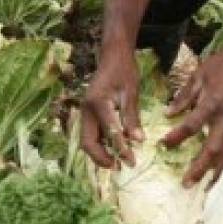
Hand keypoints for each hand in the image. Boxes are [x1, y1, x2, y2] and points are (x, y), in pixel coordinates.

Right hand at [81, 49, 143, 167]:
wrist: (112, 56)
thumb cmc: (124, 70)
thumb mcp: (131, 92)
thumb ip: (132, 117)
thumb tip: (138, 141)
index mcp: (98, 103)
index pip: (109, 132)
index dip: (120, 149)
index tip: (132, 162)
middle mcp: (86, 109)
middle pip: (87, 142)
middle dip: (101, 158)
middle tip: (118, 167)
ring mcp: (84, 112)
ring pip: (86, 140)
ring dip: (99, 154)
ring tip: (116, 163)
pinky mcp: (88, 113)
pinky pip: (90, 134)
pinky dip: (100, 145)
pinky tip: (113, 150)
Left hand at [161, 46, 222, 186]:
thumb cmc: (220, 67)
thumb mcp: (198, 76)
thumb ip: (183, 97)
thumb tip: (168, 114)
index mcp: (211, 103)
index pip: (192, 125)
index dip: (177, 137)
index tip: (163, 144)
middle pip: (213, 149)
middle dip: (200, 168)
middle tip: (186, 183)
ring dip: (214, 172)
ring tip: (203, 188)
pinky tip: (215, 173)